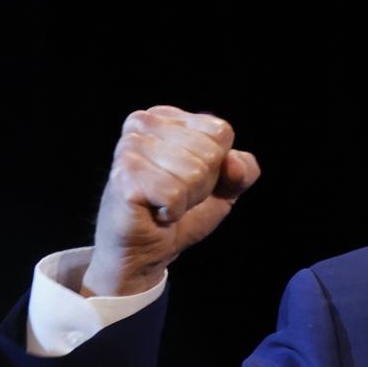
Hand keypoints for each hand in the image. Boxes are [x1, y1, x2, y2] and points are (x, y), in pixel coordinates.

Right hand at [81, 105, 261, 295]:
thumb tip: (233, 163)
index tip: (190, 180)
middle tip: (175, 195)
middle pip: (210, 153)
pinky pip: (174, 194)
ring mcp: (130, 147)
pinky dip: (172, 211)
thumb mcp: (225, 188)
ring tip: (163, 203)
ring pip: (194, 173)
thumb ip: (243, 170)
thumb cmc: (180, 211)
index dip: (218, 167)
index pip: (221, 132)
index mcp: (167, 116)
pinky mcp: (124, 176)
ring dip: (185, 200)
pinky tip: (153, 211)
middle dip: (202, 185)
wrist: (145, 250)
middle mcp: (144, 122)